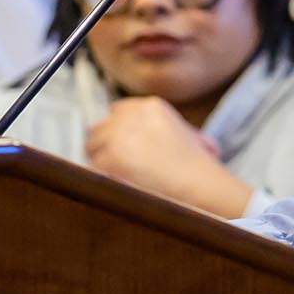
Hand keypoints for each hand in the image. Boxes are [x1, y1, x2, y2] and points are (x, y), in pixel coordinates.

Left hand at [85, 97, 253, 217]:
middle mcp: (132, 115)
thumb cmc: (200, 168)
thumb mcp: (188, 135)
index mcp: (151, 106)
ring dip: (100, 162)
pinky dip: (101, 179)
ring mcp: (119, 135)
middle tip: (113, 165)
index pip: (117, 111)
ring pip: (92, 147)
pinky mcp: (111, 156)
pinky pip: (93, 168)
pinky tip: (114, 187)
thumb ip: (167, 129)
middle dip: (105, 146)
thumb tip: (159, 141)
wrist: (201, 185)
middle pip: (100, 127)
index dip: (117, 131)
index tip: (120, 147)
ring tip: (116, 178)